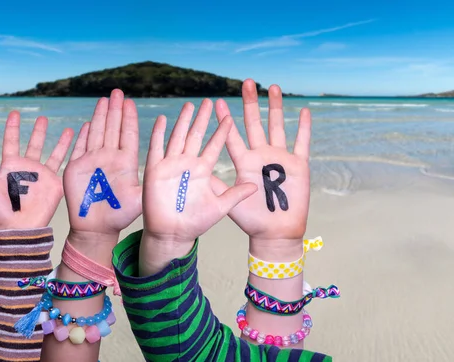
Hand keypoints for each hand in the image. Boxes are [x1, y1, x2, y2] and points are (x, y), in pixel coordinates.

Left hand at [0, 111, 72, 229]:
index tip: (15, 113)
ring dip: (60, 142)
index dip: (13, 128)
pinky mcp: (54, 184)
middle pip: (34, 144)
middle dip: (38, 131)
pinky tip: (78, 147)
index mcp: (11, 166)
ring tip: (69, 129)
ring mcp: (42, 176)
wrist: (19, 229)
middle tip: (43, 117)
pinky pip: (64, 167)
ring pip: (53, 154)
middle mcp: (28, 168)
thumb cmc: (0, 212)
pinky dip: (72, 156)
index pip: (12, 142)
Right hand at [63, 89, 141, 241]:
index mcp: (126, 162)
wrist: (96, 228)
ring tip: (104, 99)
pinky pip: (79, 147)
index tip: (130, 102)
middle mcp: (110, 158)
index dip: (128, 118)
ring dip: (100, 116)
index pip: (128, 134)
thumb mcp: (138, 200)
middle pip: (113, 128)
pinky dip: (83, 134)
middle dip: (115, 110)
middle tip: (118, 92)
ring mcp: (93, 161)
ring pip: (97, 133)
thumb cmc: (118, 216)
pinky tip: (87, 122)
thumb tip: (164, 175)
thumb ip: (147, 186)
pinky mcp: (76, 168)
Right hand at [142, 99, 257, 244]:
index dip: (221, 131)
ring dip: (183, 121)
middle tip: (209, 101)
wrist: (173, 234)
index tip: (230, 116)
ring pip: (178, 137)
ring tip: (190, 105)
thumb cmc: (195, 223)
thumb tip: (255, 186)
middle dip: (202, 119)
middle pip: (196, 136)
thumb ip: (236, 195)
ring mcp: (171, 165)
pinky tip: (163, 119)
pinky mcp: (156, 170)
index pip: (214, 145)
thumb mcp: (221, 207)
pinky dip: (159, 133)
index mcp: (203, 170)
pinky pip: (157, 148)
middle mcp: (188, 164)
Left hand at [214, 79, 310, 247]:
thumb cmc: (251, 220)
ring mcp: (280, 159)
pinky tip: (303, 111)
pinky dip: (304, 128)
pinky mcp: (299, 166)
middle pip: (255, 124)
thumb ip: (215, 185)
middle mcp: (261, 156)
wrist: (275, 234)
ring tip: (272, 86)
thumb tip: (194, 170)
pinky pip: (302, 143)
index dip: (225, 120)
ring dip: (276, 107)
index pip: (232, 137)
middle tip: (246, 82)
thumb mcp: (228, 202)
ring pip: (278, 126)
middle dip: (250, 103)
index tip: (218, 102)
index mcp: (244, 162)